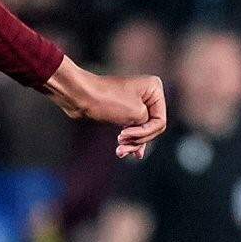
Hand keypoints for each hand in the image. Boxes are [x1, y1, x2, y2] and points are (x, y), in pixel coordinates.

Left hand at [49, 60, 167, 158]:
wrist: (80, 96)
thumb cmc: (108, 100)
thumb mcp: (136, 114)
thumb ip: (148, 127)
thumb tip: (145, 142)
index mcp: (154, 89)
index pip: (160, 122)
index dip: (145, 132)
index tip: (125, 134)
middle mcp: (148, 94)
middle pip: (152, 128)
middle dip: (137, 139)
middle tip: (120, 142)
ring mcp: (136, 104)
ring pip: (142, 132)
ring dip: (132, 144)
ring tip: (119, 151)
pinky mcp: (124, 112)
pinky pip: (133, 131)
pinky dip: (128, 142)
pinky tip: (123, 152)